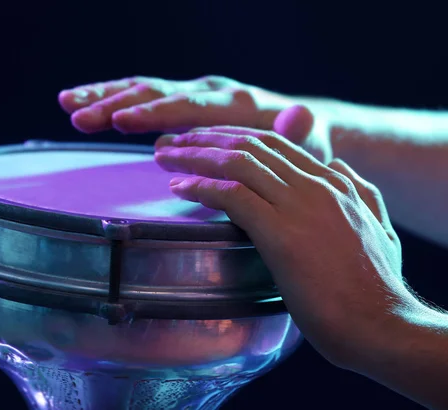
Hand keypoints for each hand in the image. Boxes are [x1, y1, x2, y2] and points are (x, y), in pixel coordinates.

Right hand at [58, 76, 331, 161]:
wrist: (304, 126)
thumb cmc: (303, 143)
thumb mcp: (308, 141)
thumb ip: (299, 131)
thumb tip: (301, 116)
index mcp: (235, 103)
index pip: (188, 107)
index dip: (155, 115)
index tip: (122, 121)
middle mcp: (210, 92)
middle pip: (156, 93)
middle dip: (116, 104)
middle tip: (79, 115)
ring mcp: (194, 95)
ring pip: (142, 90)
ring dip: (104, 97)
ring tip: (68, 105)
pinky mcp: (182, 105)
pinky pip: (142, 98)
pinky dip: (112, 100)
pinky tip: (83, 105)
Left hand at [154, 127, 413, 368]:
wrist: (382, 325)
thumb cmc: (375, 287)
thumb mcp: (378, 228)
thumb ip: (359, 192)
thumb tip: (339, 165)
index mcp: (334, 182)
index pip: (274, 141)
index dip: (232, 135)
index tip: (203, 138)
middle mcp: (316, 185)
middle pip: (250, 143)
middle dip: (205, 137)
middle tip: (171, 141)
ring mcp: (300, 207)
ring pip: (237, 162)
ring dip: (194, 155)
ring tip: (164, 156)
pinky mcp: (283, 235)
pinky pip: (233, 196)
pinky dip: (201, 187)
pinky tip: (178, 188)